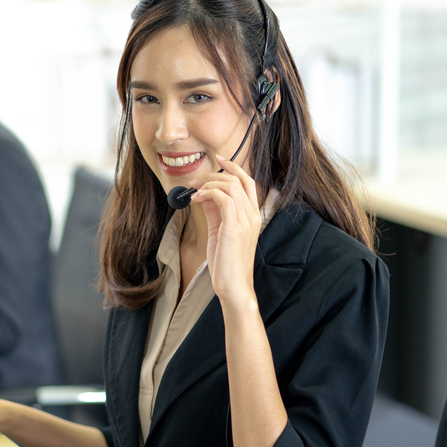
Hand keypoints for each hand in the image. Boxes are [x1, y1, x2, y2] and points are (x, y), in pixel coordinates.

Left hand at [190, 154, 261, 305]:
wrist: (233, 286)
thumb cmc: (226, 262)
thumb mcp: (220, 231)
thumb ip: (215, 211)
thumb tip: (205, 194)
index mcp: (253, 216)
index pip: (248, 182)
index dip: (234, 168)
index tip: (218, 159)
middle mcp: (253, 215)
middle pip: (240, 179)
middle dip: (216, 173)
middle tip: (195, 180)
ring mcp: (246, 221)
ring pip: (231, 185)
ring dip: (208, 183)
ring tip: (193, 190)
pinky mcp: (235, 228)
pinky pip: (223, 198)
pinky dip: (208, 193)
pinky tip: (196, 199)